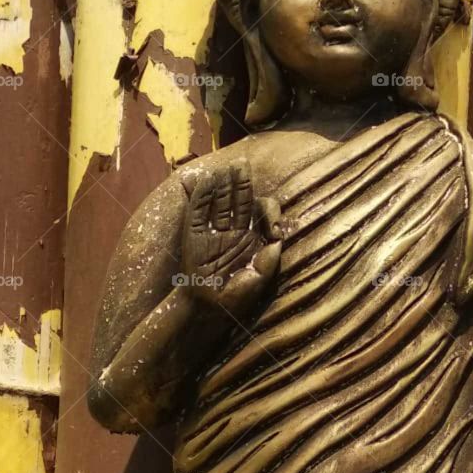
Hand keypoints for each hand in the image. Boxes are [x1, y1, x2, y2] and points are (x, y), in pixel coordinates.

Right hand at [179, 158, 281, 317]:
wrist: (208, 307)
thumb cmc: (236, 297)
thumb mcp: (259, 277)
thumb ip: (270, 258)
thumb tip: (279, 238)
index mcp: (250, 240)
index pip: (259, 214)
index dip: (267, 210)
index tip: (272, 225)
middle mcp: (233, 232)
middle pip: (239, 201)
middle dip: (242, 183)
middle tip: (243, 165)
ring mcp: (212, 231)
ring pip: (220, 202)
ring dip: (224, 184)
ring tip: (229, 167)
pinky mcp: (194, 234)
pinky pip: (198, 211)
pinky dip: (201, 195)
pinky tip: (207, 181)